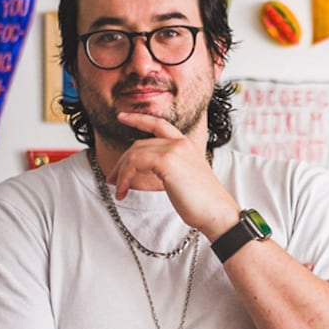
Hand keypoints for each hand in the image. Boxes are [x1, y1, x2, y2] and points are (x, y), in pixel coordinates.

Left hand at [107, 112, 238, 235]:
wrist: (216, 212)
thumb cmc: (200, 202)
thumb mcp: (180, 178)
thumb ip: (163, 168)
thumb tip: (136, 172)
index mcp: (186, 145)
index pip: (159, 125)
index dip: (138, 119)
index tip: (122, 116)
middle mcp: (180, 143)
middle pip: (139, 145)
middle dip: (122, 162)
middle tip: (112, 180)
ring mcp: (174, 149)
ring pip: (134, 154)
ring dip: (121, 173)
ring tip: (119, 190)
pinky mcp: (167, 160)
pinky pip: (135, 162)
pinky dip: (125, 177)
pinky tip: (123, 192)